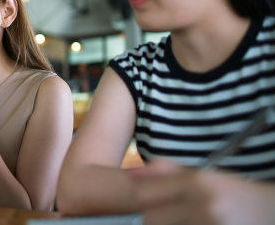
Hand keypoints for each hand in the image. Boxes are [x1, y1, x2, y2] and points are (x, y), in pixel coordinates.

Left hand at [129, 159, 274, 224]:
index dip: (141, 201)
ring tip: (185, 220)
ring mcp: (210, 224)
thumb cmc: (236, 195)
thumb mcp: (206, 177)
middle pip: (150, 219)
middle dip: (154, 219)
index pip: (145, 194)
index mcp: (198, 182)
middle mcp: (203, 204)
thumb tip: (131, 174)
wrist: (274, 213)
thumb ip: (167, 172)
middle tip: (170, 216)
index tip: (148, 203)